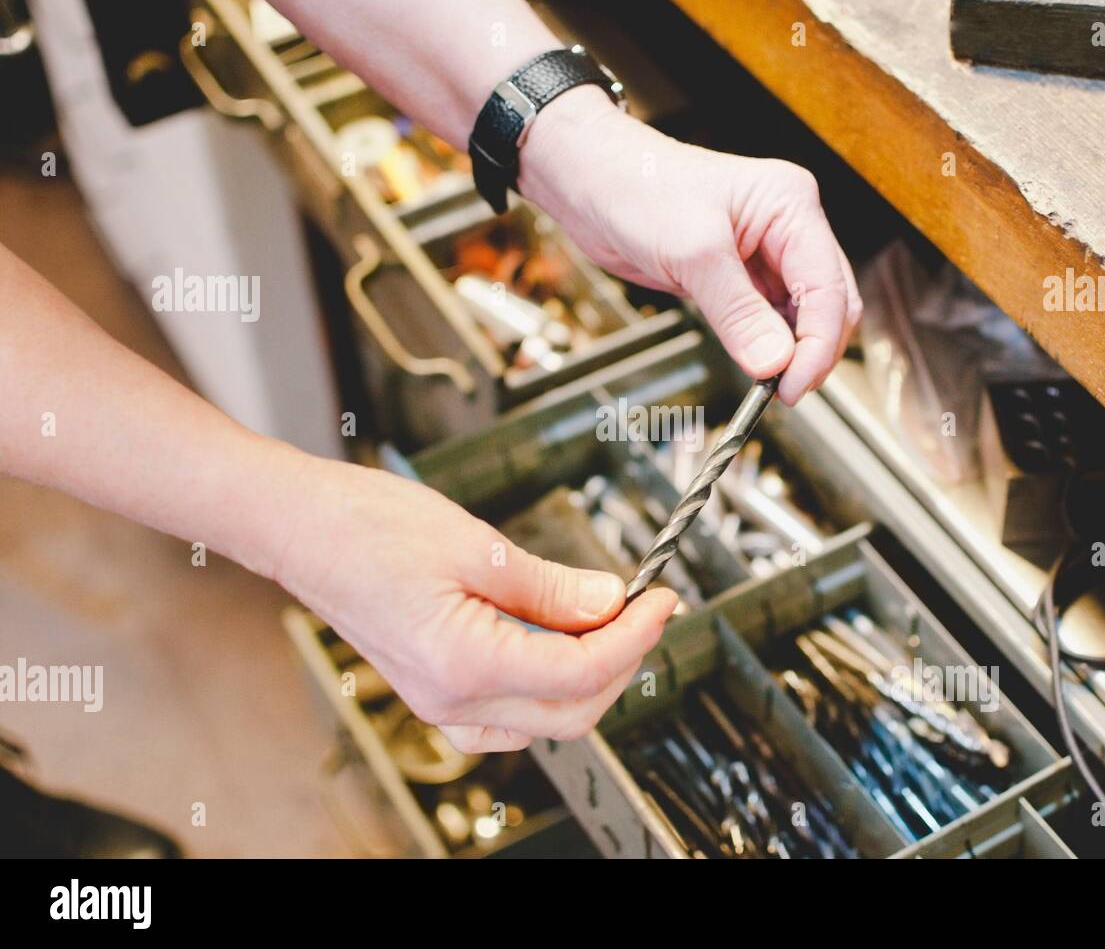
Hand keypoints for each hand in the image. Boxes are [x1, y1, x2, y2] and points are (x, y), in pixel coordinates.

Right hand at [272, 456, 677, 752]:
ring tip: (608, 622)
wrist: (301, 529)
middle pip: (571, 710)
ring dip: (588, 678)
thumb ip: (551, 587)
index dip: (633, 635)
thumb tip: (610, 603)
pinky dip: (545, 689)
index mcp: (465, 664)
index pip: (581, 671)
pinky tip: (557, 647)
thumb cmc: (366, 527)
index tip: (661, 601)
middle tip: (645, 610)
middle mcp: (451, 700)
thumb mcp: (478, 546)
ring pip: (543, 719)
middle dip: (621, 660)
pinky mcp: (432, 691)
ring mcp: (438, 703)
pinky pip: (507, 718)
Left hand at [518, 88, 862, 404]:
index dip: (818, 344)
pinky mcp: (741, 275)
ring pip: (802, 315)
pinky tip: (754, 364)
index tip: (793, 386)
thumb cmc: (637, 188)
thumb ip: (737, 311)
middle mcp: (788, 227)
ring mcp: (766, 252)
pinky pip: (769, 319)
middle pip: (828, 303)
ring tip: (766, 383)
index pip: (828, 286)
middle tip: (782, 392)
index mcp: (791, 204)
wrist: (592, 182)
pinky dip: (767, 346)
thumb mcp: (691, 253)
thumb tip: (773, 362)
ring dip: (791, 352)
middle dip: (812, 351)